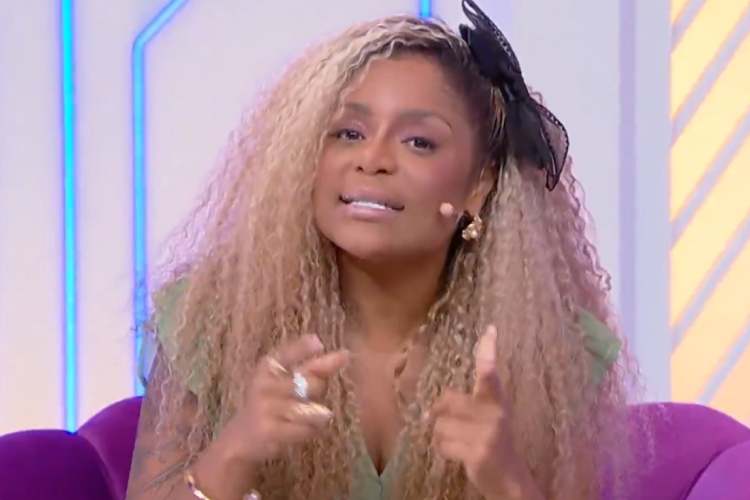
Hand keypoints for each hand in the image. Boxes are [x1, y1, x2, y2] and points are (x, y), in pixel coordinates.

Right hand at [216, 334, 349, 466]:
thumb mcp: (283, 381)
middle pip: (311, 383)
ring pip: (312, 409)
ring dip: (317, 415)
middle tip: (308, 397)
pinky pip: (307, 429)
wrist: (241, 438)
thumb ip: (311, 368)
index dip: (303, 348)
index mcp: (267, 367)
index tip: (319, 344)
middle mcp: (264, 384)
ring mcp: (265, 408)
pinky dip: (311, 431)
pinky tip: (301, 430)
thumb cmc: (271, 404)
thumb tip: (345, 354)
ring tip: (307, 416)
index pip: (287, 353)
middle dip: (320, 390)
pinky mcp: (269, 430)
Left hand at [429, 325, 542, 499]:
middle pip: (448, 400)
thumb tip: (431, 408)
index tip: (491, 330)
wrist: (510, 480)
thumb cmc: (493, 444)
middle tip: (439, 420)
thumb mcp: (489, 420)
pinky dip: (443, 450)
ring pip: (441, 425)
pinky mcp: (477, 452)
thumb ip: (469, 407)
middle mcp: (494, 414)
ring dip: (442, 436)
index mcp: (497, 402)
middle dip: (439, 412)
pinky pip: (443, 444)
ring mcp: (486, 434)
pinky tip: (457, 454)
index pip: (491, 372)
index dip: (489, 350)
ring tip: (457, 444)